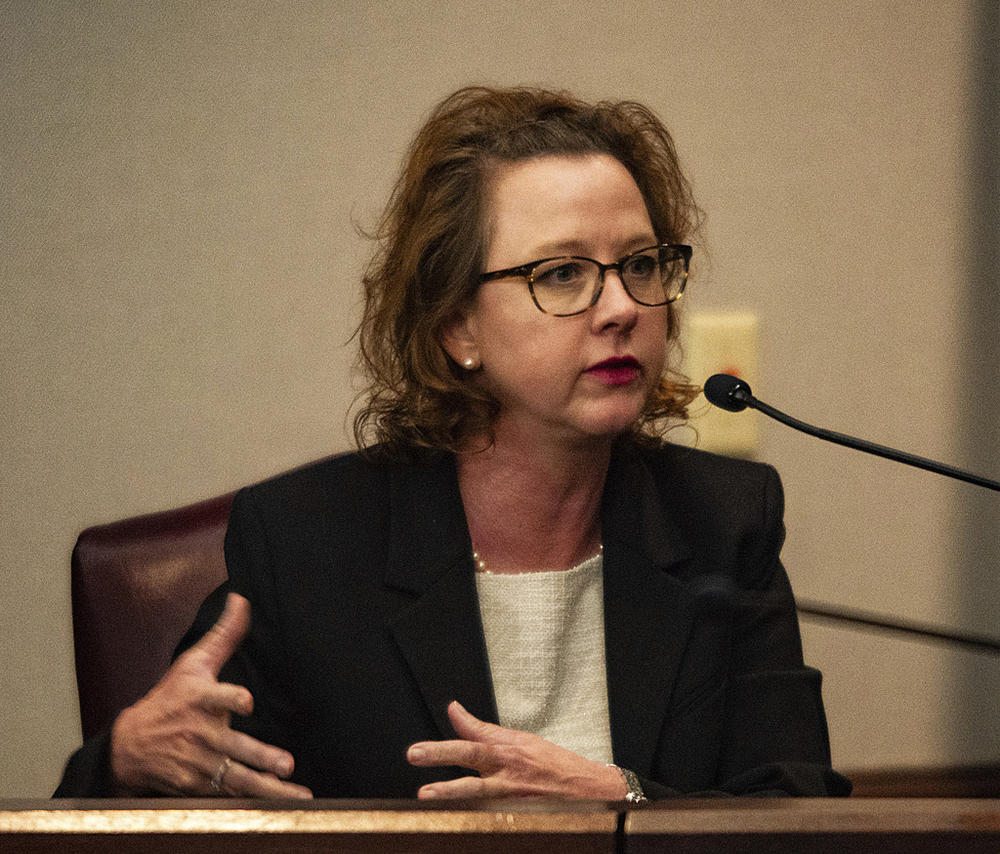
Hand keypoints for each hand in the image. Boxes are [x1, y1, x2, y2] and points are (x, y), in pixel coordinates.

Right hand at [109, 592, 311, 797]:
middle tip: (285, 762)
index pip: (216, 697)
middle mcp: (200, 733)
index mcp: (199, 700)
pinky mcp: (198, 786)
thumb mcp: (193, 663)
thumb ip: (224, 635)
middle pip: (232, 746)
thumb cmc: (170, 698)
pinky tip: (279, 808)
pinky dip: (253, 803)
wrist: (131, 744)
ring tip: (292, 791)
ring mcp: (199, 763)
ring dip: (266, 786)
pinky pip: (230, 795)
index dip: (230, 698)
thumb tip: (242, 599)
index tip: (245, 701)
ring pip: (237, 777)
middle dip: (259, 756)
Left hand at [406, 701, 626, 799]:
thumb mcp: (523, 740)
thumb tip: (456, 712)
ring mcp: (509, 792)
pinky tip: (448, 815)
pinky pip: (485, 810)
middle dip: (441, 753)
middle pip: (470, 756)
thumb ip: (486, 730)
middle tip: (415, 753)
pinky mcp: (512, 812)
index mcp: (510, 746)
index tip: (451, 710)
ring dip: (448, 792)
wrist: (587, 791)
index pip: (480, 731)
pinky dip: (468, 811)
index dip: (462, 720)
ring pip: (474, 790)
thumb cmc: (555, 765)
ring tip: (425, 794)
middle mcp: (508, 767)